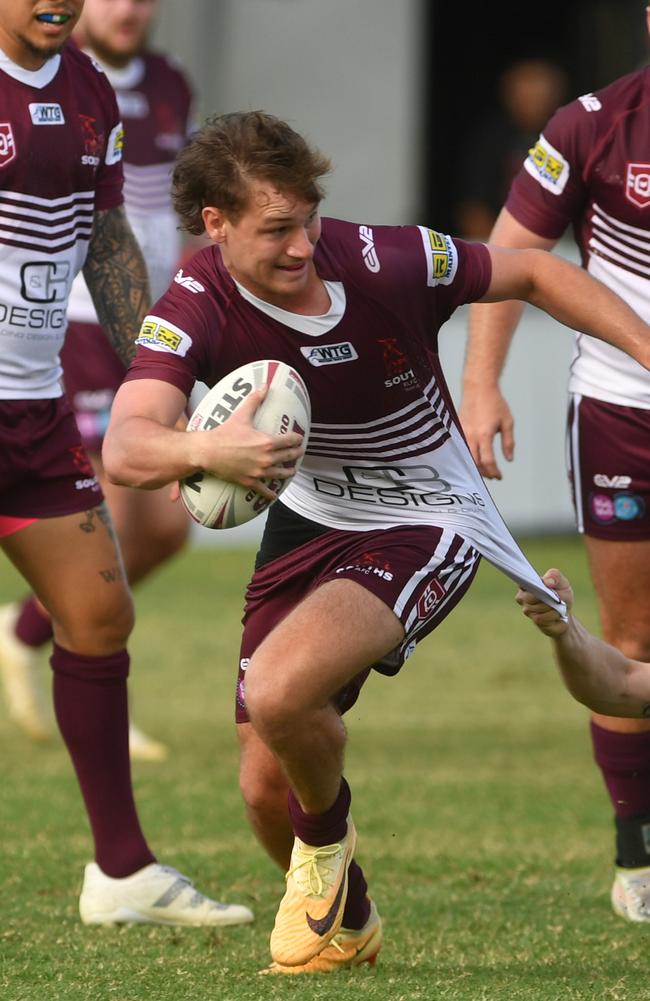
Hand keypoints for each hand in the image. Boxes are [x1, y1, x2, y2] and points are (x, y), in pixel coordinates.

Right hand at [192, 386, 304, 500]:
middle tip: (299, 452)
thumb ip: (255, 400)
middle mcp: (267, 458)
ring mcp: (259, 472)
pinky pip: (264, 490)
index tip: (299, 438)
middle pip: (288, 457)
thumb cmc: (225, 433)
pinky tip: (274, 495)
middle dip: (295, 454)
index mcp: (268, 442)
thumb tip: (265, 385)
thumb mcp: (241, 415)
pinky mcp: (250, 482)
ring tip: (291, 471)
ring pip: (281, 474)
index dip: (297, 439)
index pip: (290, 440)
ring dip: (288, 472)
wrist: (208, 451)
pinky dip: (271, 494)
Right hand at [459, 385, 513, 479]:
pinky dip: (468, 458)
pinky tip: (475, 460)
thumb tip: (509, 459)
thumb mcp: (507, 422)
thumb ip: (508, 442)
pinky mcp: (457, 430)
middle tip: (493, 476)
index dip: (494, 471)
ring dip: (476, 467)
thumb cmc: (495, 403)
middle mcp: (471, 435)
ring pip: (466, 458)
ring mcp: (462, 433)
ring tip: (485, 470)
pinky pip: (461, 449)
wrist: (478, 388)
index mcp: (485, 434)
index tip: (500, 476)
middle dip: (484, 473)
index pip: (488, 461)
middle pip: (475, 463)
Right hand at [515, 569, 573, 637]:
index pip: (522, 582)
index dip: (530, 584)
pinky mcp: (535, 621)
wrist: (566, 612)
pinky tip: (557, 614)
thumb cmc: (561, 594)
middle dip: (547, 598)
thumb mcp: (562, 582)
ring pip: (539, 608)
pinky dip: (554, 616)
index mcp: (526, 584)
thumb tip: (547, 582)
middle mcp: (522, 597)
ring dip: (553, 608)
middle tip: (557, 598)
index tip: (540, 586)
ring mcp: (527, 610)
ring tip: (558, 606)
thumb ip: (555, 576)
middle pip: (531, 597)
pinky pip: (544, 619)